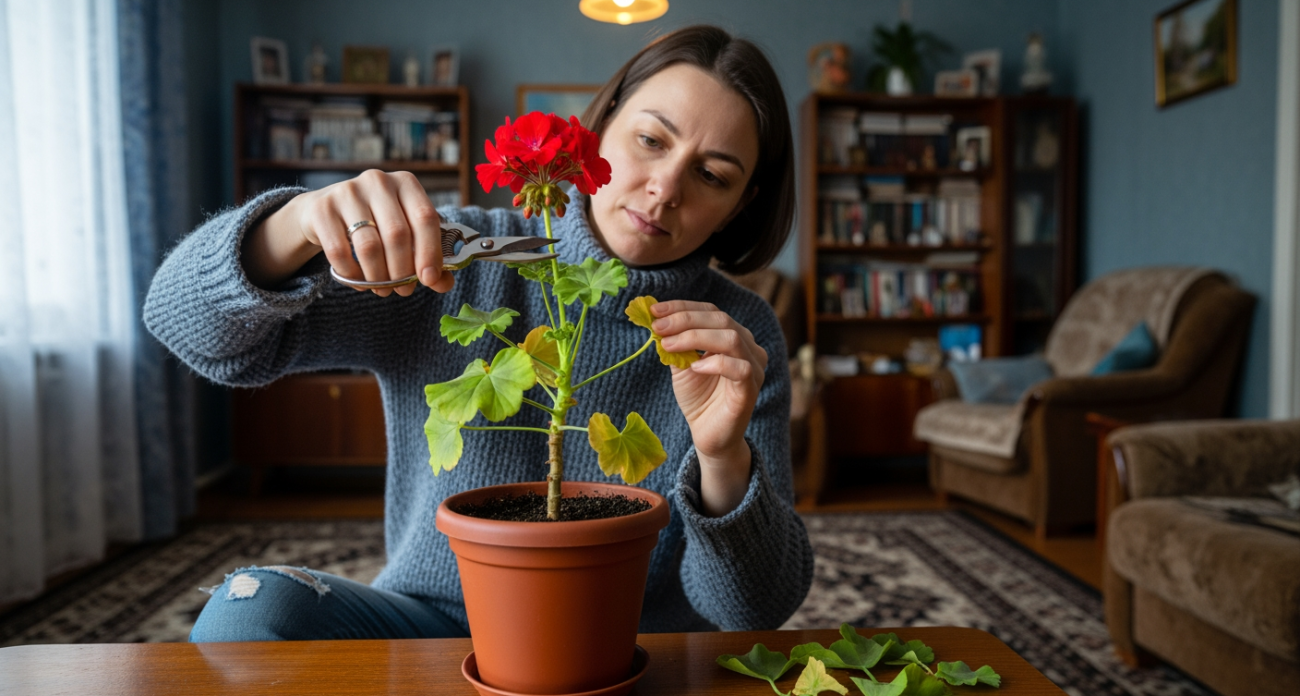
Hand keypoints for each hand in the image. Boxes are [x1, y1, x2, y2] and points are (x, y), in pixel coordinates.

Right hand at [249, 170, 453, 295]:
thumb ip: (427, 257)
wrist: (323, 212)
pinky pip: (340, 252)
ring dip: (378, 277)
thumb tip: (444, 284)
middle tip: (403, 290)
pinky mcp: (322, 209)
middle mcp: (378, 181)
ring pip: (369, 246)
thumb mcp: (404, 233)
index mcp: (405, 183)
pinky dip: (352, 275)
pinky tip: (358, 282)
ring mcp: (347, 192)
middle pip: (398, 234)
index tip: (429, 279)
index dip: (430, 252)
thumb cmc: (374, 223)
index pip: (426, 217)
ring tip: (382, 289)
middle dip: (403, 271)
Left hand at [651, 300, 767, 513]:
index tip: (654, 310)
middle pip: (721, 320)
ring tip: (669, 345)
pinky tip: (694, 367)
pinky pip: (740, 369)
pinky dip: (715, 363)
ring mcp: (754, 368)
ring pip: (731, 339)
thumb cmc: (698, 398)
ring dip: (695, 337)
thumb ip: (675, 343)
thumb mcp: (681, 365)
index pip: (711, 311)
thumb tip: (656, 319)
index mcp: (734, 336)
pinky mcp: (751, 389)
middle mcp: (749, 347)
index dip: (683, 307)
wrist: (708, 435)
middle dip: (685, 320)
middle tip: (658, 326)